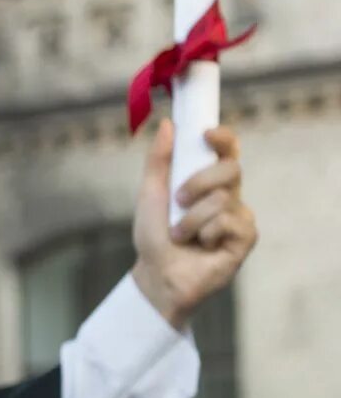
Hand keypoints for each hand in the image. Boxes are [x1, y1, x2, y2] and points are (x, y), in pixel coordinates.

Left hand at [130, 123, 256, 328]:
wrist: (157, 273)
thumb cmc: (155, 234)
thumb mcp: (151, 193)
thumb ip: (159, 160)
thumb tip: (167, 124)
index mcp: (209, 181)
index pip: (227, 151)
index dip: (223, 138)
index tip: (206, 134)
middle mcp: (229, 195)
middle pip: (230, 169)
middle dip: (198, 182)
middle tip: (178, 200)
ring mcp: (240, 216)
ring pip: (223, 199)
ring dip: (191, 219)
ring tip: (181, 235)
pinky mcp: (246, 238)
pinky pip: (229, 223)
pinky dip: (205, 234)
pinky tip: (202, 246)